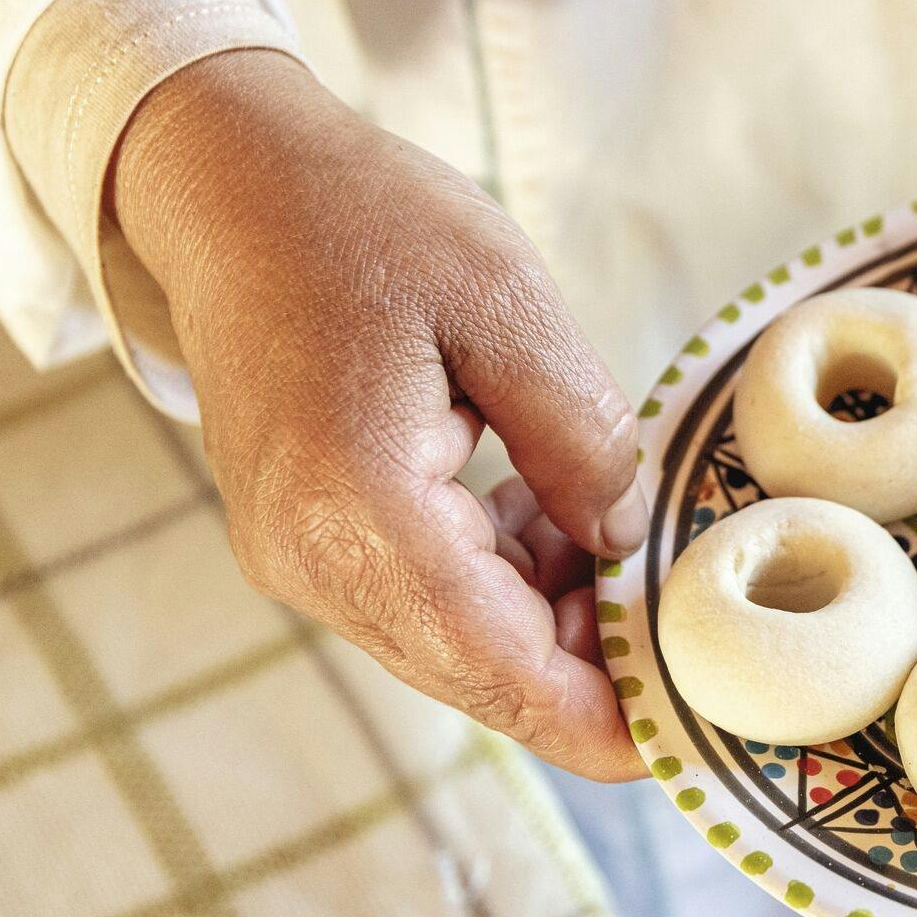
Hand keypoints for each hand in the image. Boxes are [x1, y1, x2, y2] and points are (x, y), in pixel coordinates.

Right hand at [114, 50, 646, 779]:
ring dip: (548, 615)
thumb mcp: (511, 309)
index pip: (497, 667)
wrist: (231, 180)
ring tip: (625, 541)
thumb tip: (627, 547)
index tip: (681, 736)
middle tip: (684, 620)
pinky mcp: (302, 537)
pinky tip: (552, 513)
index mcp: (356, 510)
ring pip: (452, 642)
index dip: (598, 715)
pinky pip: (420, 597)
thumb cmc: (368, 222)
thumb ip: (581, 442)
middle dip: (588, 666)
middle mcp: (309, 561)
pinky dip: (500, 578)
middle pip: (477, 671)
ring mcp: (295, 556)